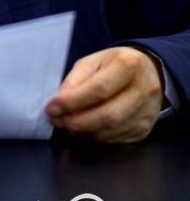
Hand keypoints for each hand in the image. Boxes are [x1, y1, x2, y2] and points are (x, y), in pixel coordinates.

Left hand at [45, 47, 162, 143]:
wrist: (147, 71)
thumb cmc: (114, 64)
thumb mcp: (93, 61)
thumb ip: (76, 79)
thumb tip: (59, 102)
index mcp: (128, 65)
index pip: (99, 89)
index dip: (73, 102)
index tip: (51, 108)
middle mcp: (143, 89)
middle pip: (108, 115)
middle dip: (77, 122)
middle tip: (57, 121)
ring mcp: (148, 112)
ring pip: (113, 130)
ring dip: (85, 132)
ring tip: (68, 125)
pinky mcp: (146, 128)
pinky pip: (118, 139)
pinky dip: (97, 137)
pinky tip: (85, 130)